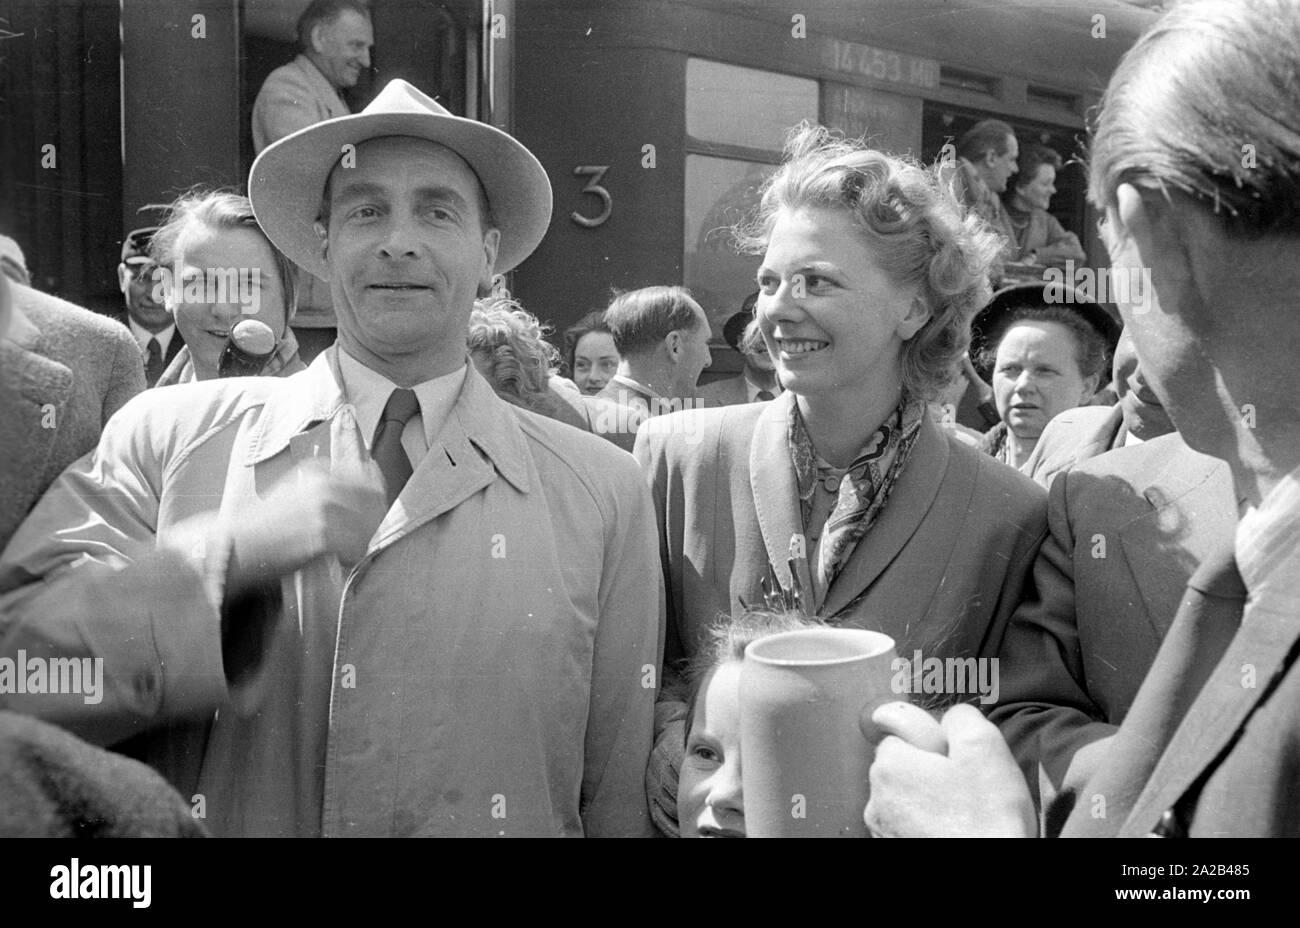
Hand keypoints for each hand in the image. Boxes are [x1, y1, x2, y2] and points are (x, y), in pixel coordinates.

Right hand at [225, 466, 387, 593]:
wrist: (237, 546)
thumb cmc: (264, 525)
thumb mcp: (294, 492)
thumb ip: (326, 489)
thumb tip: (363, 497)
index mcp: (319, 471)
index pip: (369, 479)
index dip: (376, 500)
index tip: (373, 515)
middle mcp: (325, 485)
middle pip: (374, 502)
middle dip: (373, 522)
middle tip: (362, 538)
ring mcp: (325, 508)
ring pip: (368, 526)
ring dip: (362, 542)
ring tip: (345, 551)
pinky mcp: (324, 533)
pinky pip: (356, 547)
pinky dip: (351, 557)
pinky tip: (338, 560)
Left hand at [864, 702, 1035, 837]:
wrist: (990, 878)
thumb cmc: (986, 818)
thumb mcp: (984, 747)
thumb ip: (961, 717)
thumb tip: (951, 716)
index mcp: (889, 764)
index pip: (901, 728)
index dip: (934, 737)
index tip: (956, 756)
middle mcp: (875, 797)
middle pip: (904, 763)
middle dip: (932, 767)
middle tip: (967, 785)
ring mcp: (882, 829)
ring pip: (908, 796)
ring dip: (931, 798)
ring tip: (965, 813)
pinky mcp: (894, 847)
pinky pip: (910, 824)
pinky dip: (930, 824)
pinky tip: (956, 830)